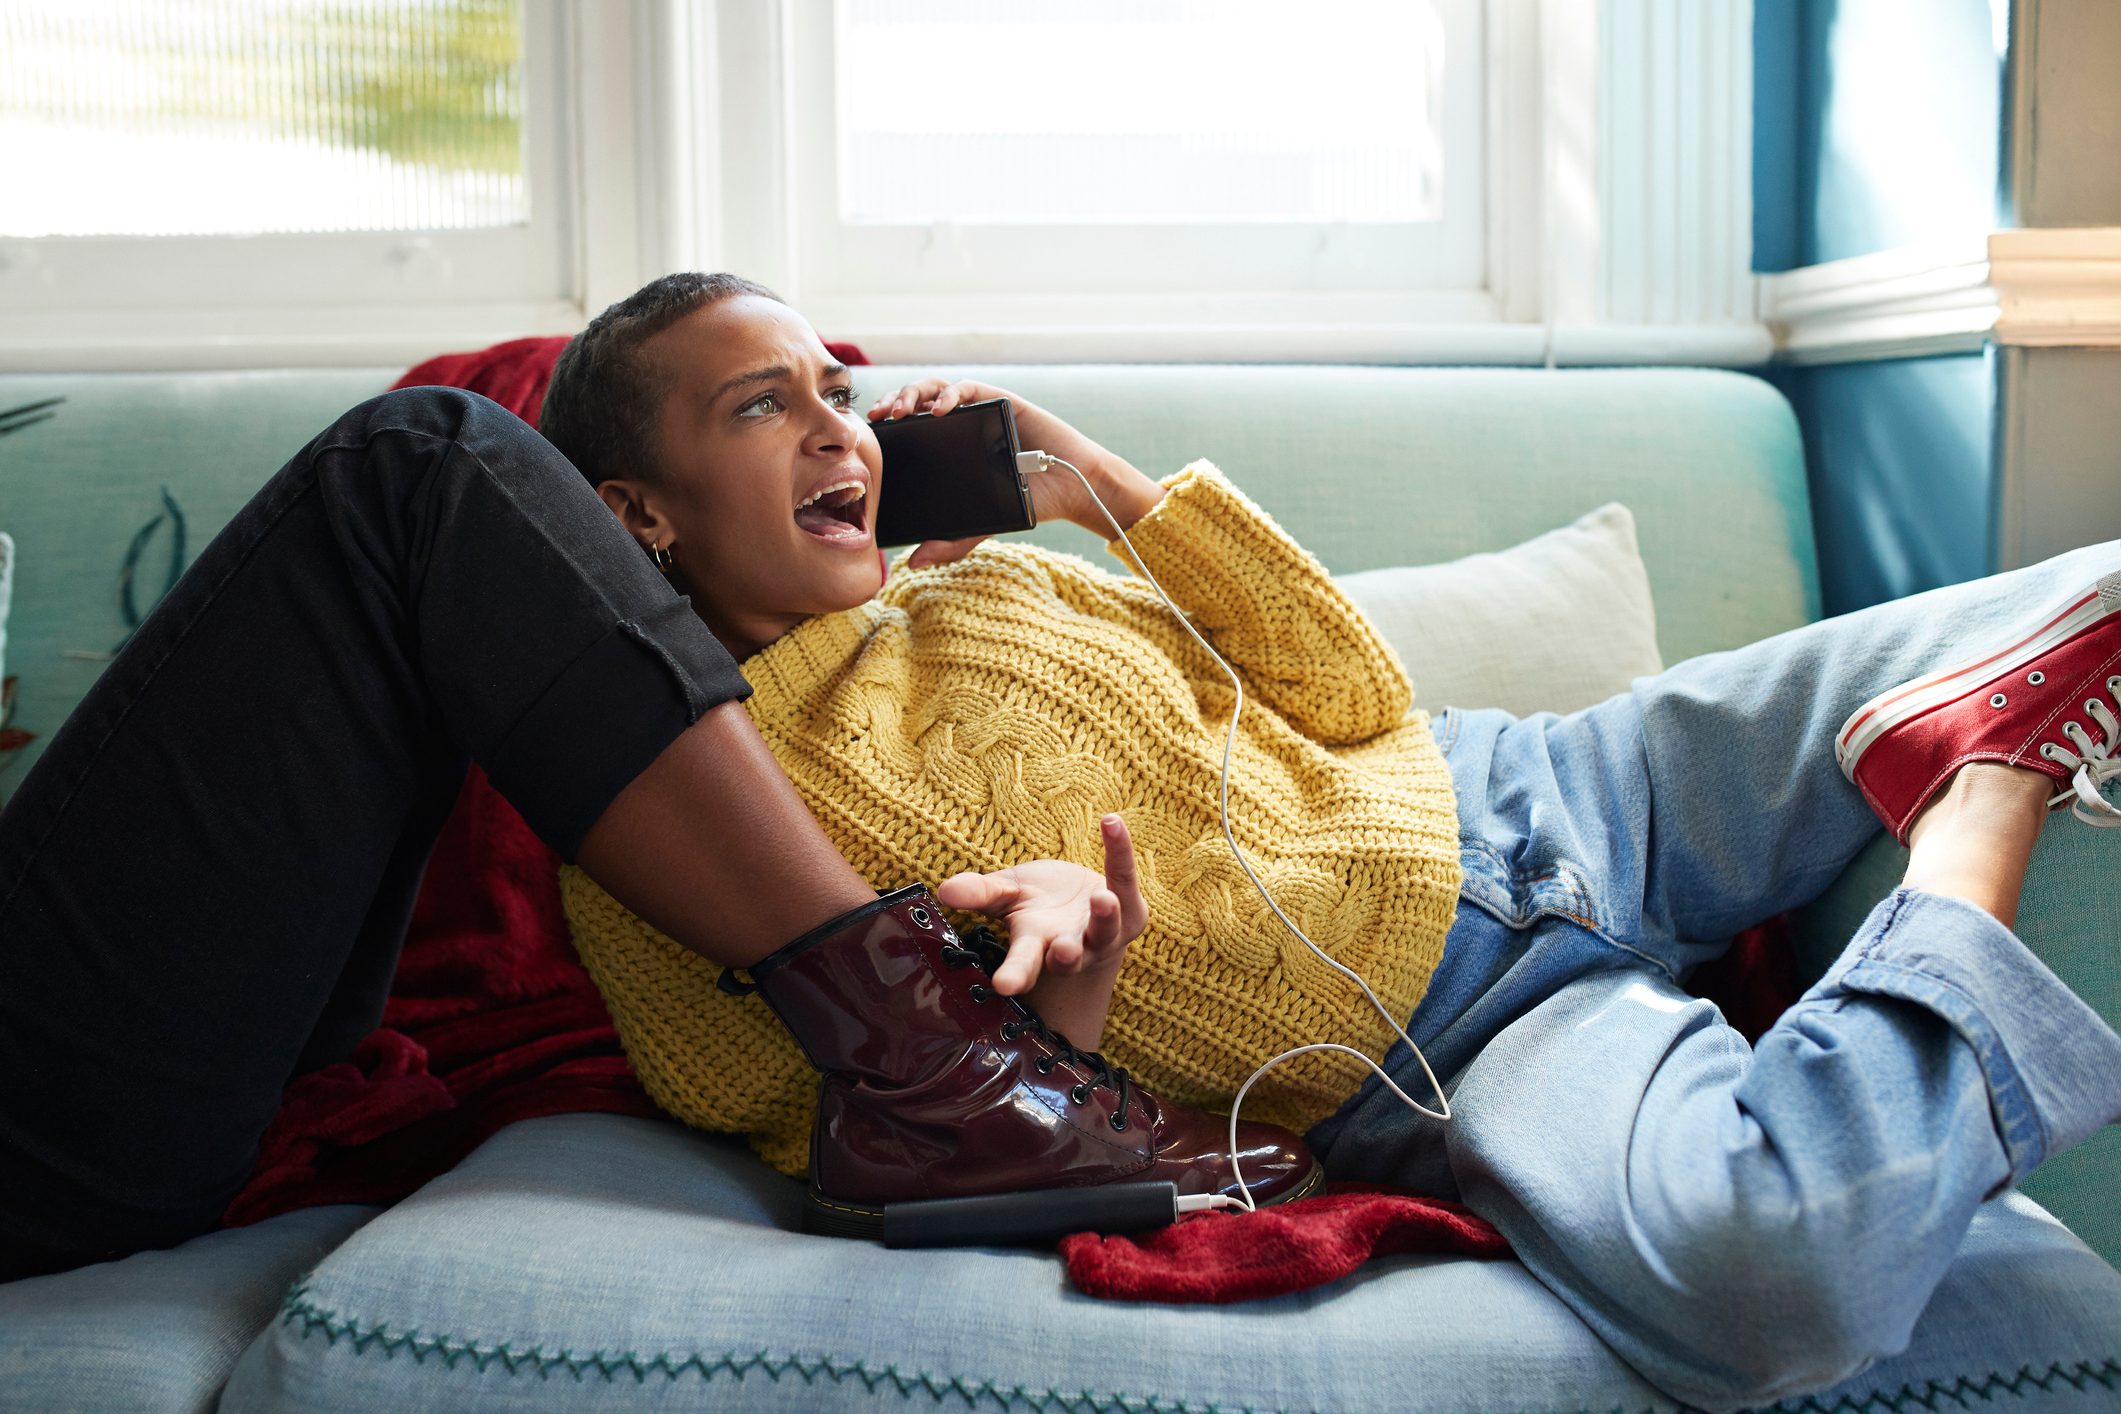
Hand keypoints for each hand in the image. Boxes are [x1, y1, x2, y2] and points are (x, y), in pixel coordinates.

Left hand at [867, 378, 1163, 567]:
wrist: (1070, 488)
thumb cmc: (1028, 501)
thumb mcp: (981, 525)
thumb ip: (951, 542)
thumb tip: (914, 561)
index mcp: (949, 447)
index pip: (910, 428)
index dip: (887, 427)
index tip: (867, 436)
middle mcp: (961, 425)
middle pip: (916, 403)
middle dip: (892, 403)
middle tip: (877, 418)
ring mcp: (979, 411)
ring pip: (936, 388)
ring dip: (913, 393)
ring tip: (900, 410)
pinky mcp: (1000, 400)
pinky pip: (968, 389)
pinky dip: (950, 394)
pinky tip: (940, 409)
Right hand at [933, 814, 1147, 996]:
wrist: (1083, 903)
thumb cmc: (1038, 904)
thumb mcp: (1007, 895)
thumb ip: (980, 893)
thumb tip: (944, 890)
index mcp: (1037, 946)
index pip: (1024, 964)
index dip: (1015, 975)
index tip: (1003, 986)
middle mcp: (1073, 947)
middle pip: (1069, 957)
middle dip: (1067, 956)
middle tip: (1063, 950)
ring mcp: (1105, 934)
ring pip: (1108, 930)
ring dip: (1105, 916)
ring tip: (1103, 898)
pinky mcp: (1132, 912)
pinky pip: (1125, 879)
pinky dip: (1119, 851)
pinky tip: (1111, 822)